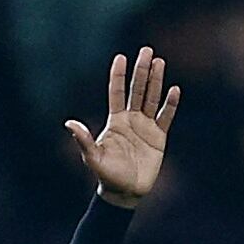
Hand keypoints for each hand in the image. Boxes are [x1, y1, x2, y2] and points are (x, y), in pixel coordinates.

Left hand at [66, 47, 179, 207]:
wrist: (125, 193)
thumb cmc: (106, 176)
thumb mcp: (93, 157)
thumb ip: (84, 139)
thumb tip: (69, 123)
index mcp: (115, 121)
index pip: (116, 92)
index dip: (118, 75)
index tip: (121, 57)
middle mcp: (131, 120)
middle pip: (137, 89)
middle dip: (141, 70)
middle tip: (146, 50)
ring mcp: (145, 127)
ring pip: (152, 98)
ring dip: (156, 81)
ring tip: (159, 62)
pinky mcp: (159, 138)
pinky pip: (165, 117)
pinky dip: (170, 104)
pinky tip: (174, 89)